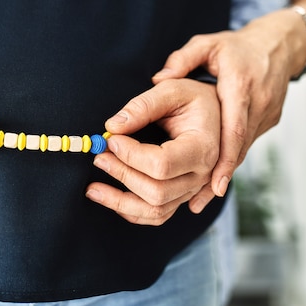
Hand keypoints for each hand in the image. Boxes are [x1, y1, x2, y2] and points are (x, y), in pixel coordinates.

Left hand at [86, 79, 220, 224]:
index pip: (162, 164)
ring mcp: (193, 190)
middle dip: (122, 174)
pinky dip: (131, 211)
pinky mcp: (182, 196)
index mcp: (204, 148)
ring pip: (155, 210)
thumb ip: (142, 106)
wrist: (213, 110)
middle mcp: (203, 175)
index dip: (131, 155)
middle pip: (157, 191)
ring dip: (119, 202)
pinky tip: (109, 198)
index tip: (111, 140)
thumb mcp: (171, 90)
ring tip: (92, 188)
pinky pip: (157, 215)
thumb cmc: (192, 97)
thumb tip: (112, 127)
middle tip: (98, 156)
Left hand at [152, 12, 295, 208]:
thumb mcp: (207, 45)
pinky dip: (225, 167)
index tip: (214, 183)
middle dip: (214, 176)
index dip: (224, 157)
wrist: (278, 47)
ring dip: (217, 177)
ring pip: (240, 154)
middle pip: (236, 149)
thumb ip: (183, 59)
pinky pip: (242, 150)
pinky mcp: (265, 125)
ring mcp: (265, 119)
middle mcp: (257, 107)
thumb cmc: (235, 47)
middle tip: (191, 201)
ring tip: (196, 201)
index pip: (234, 127)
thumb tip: (157, 78)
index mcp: (242, 87)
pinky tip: (207, 187)